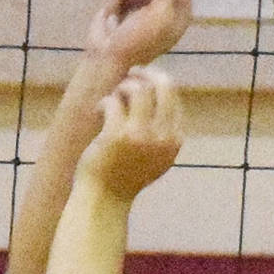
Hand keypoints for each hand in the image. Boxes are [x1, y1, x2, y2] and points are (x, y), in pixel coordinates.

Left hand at [80, 67, 183, 201]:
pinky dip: (105, 102)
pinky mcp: (116, 135)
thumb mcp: (154, 155)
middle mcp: (162, 136)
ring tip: (113, 98)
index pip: (173, 96)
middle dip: (145, 73)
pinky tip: (99, 111)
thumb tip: (158, 88)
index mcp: (174, 140)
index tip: (140, 81)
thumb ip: (162, 130)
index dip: (156, 82)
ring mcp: (140, 135)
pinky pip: (113, 102)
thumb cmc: (124, 175)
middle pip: (163, 85)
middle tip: (129, 74)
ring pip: (138, 89)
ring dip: (123, 87)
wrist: (104, 200)